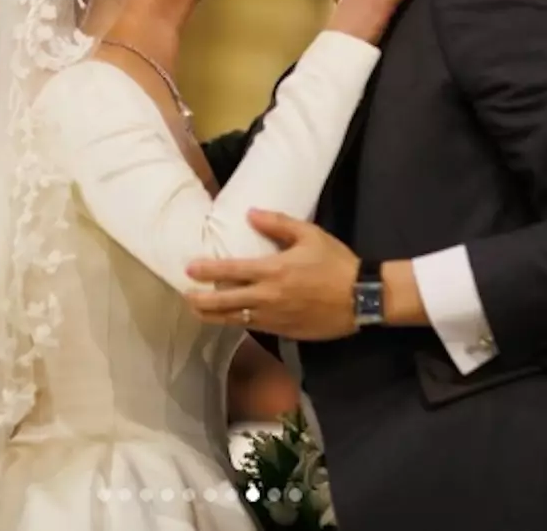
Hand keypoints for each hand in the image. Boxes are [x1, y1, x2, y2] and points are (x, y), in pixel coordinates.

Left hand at [183, 211, 360, 339]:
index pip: (230, 270)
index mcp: (273, 270)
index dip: (207, 270)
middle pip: (224, 302)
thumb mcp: (310, 235)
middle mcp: (268, 296)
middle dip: (201, 300)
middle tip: (186, 296)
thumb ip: (278, 224)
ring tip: (198, 311)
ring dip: (213, 316)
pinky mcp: (283, 332)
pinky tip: (229, 320)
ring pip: (234, 319)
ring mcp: (274, 317)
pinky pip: (253, 328)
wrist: (360, 297)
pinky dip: (237, 323)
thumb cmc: (335, 263)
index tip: (189, 269)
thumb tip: (250, 214)